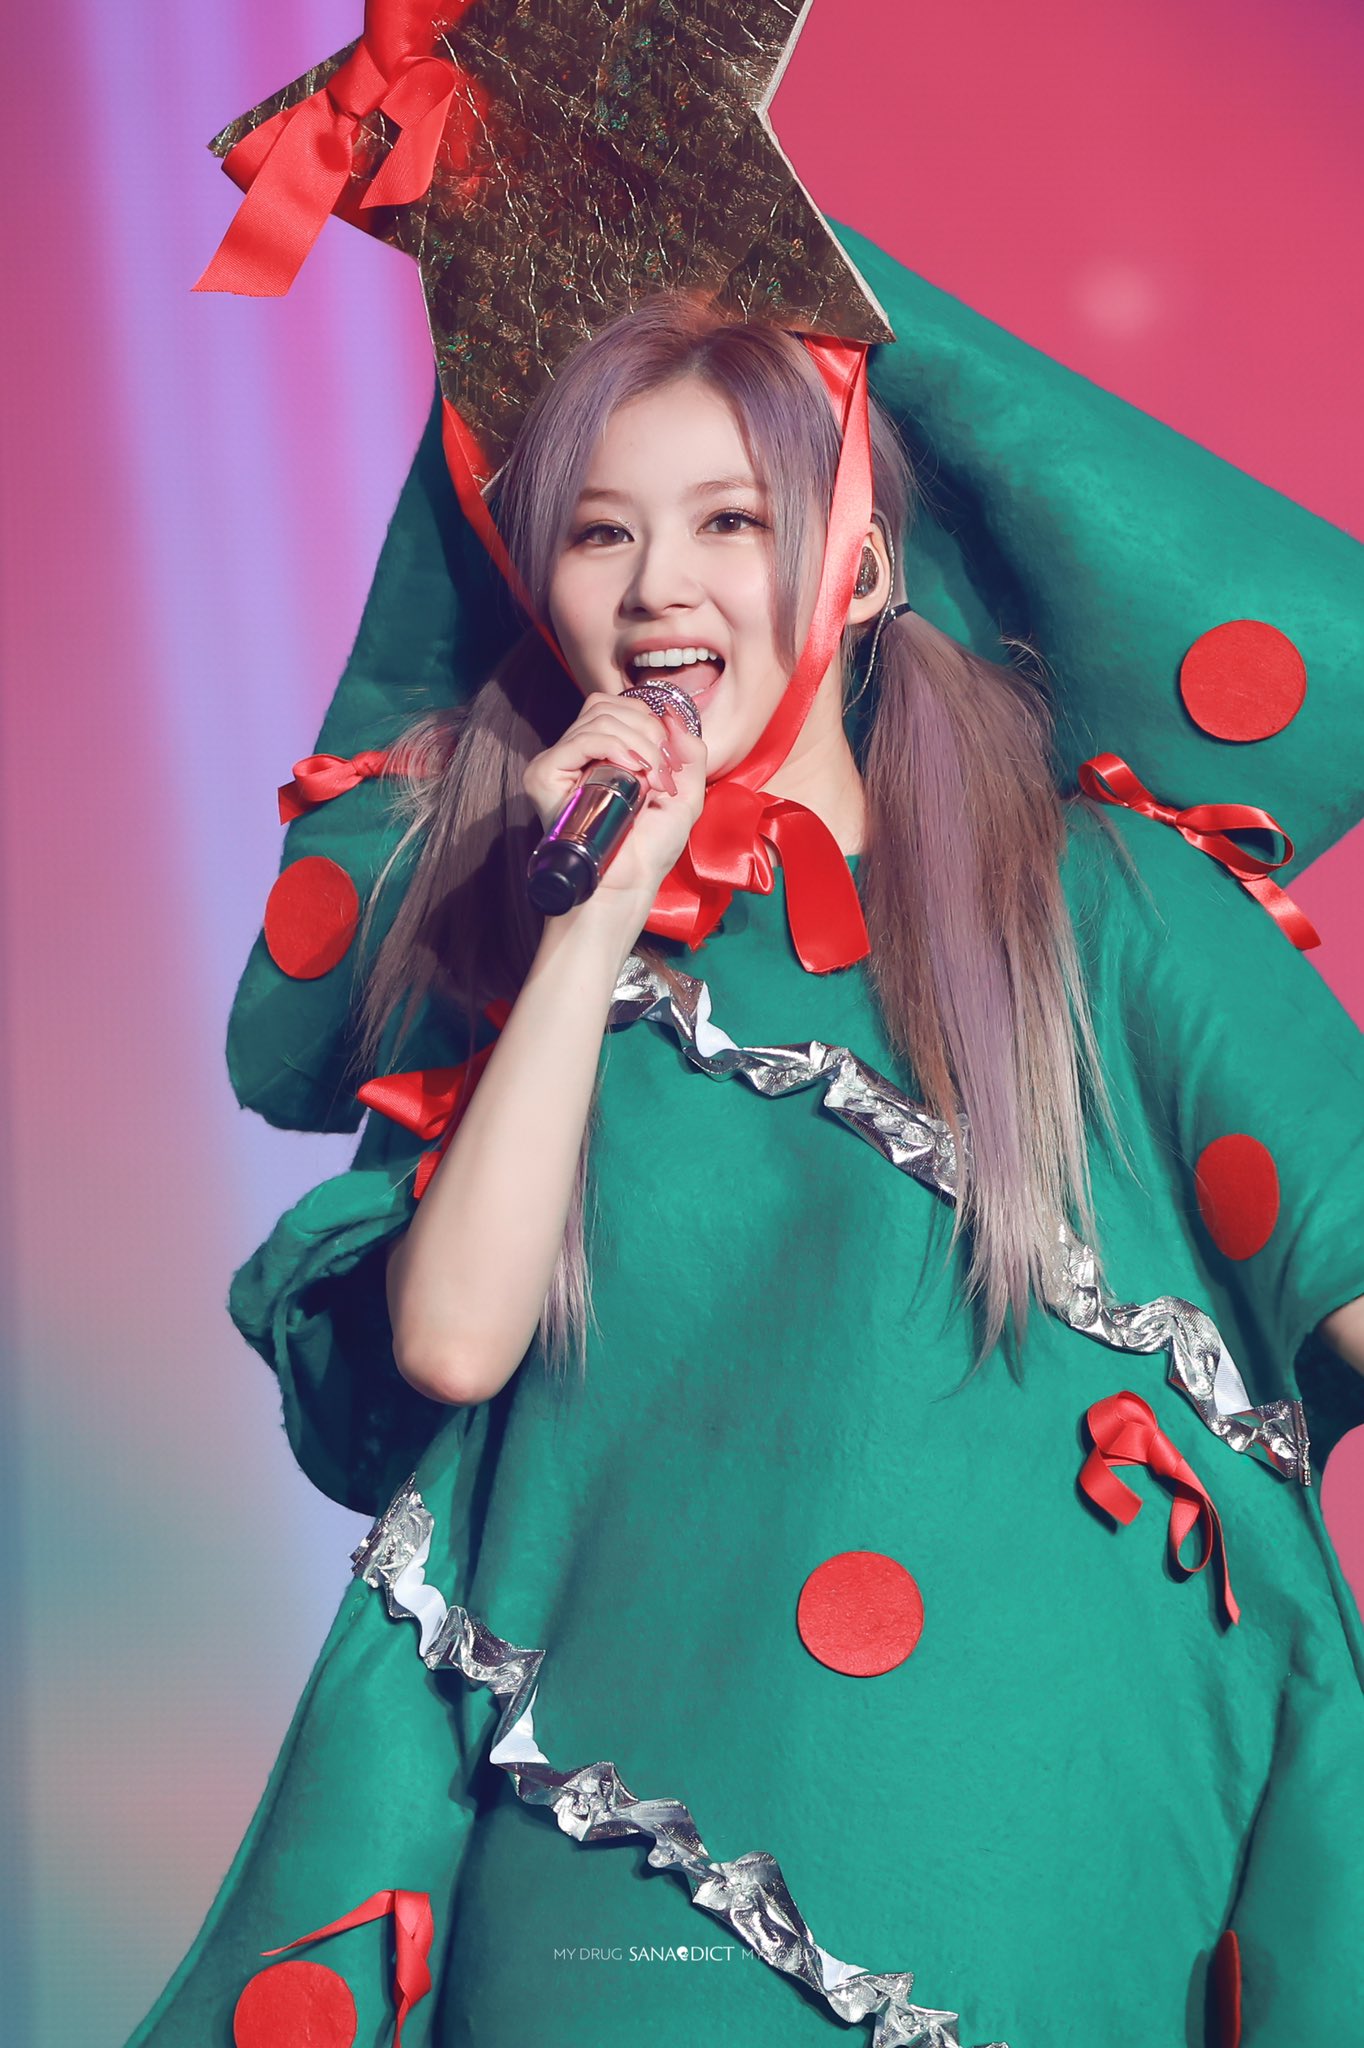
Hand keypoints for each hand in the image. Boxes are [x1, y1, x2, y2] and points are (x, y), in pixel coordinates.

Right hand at [523, 690, 708, 903]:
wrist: (627, 884)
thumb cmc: (650, 850)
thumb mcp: (686, 795)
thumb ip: (689, 753)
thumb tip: (674, 715)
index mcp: (604, 756)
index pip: (618, 708)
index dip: (650, 723)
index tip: (668, 763)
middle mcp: (578, 756)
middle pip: (607, 706)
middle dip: (647, 730)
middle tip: (662, 771)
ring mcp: (559, 764)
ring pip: (599, 717)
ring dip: (639, 741)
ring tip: (651, 778)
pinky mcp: (545, 775)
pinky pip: (584, 738)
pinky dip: (615, 746)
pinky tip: (633, 771)